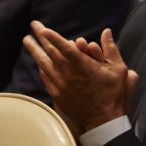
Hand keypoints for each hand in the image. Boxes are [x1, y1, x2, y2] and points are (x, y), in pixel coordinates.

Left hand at [23, 21, 136, 137]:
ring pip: (43, 63)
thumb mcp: (118, 70)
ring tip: (26, 39)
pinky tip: (37, 59)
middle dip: (40, 37)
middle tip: (33, 25)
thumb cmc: (113, 94)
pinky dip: (41, 65)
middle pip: (50, 52)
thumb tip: (106, 31)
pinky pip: (45, 75)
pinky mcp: (56, 92)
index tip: (43, 29)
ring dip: (34, 49)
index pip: (65, 48)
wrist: (103, 120)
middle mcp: (68, 73)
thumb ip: (111, 49)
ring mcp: (60, 83)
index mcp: (83, 66)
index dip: (54, 38)